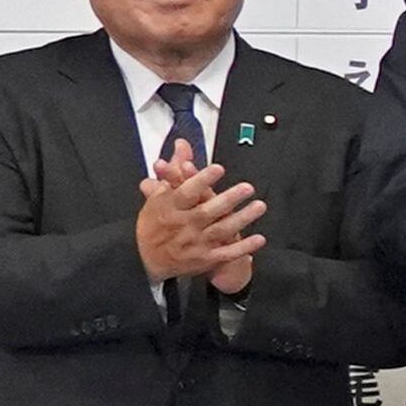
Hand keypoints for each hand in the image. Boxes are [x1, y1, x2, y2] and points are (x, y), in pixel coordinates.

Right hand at [134, 141, 266, 288]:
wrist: (146, 259)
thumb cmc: (156, 223)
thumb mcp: (158, 195)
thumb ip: (175, 170)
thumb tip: (182, 145)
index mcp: (169, 207)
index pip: (186, 192)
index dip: (201, 180)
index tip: (218, 169)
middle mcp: (183, 224)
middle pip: (207, 211)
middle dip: (228, 199)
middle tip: (247, 187)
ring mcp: (195, 242)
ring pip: (221, 230)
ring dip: (242, 219)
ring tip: (259, 206)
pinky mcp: (205, 258)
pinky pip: (227, 253)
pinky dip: (243, 247)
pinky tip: (259, 238)